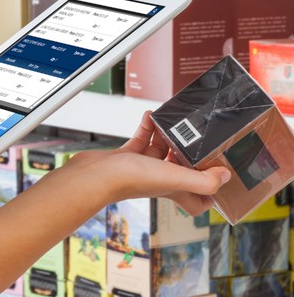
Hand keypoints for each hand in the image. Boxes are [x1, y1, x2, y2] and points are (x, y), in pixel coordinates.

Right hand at [66, 111, 230, 215]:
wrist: (94, 175)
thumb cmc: (128, 180)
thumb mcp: (174, 178)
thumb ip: (203, 180)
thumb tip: (224, 177)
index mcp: (173, 189)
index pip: (197, 202)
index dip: (210, 193)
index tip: (217, 176)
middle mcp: (160, 181)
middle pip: (182, 169)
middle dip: (189, 153)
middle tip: (197, 136)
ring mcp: (142, 169)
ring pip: (162, 151)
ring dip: (168, 135)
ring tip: (173, 121)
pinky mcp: (126, 157)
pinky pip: (142, 140)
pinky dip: (148, 128)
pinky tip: (150, 117)